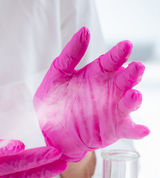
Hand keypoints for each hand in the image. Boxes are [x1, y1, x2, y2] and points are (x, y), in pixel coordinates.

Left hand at [34, 27, 148, 161]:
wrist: (48, 132)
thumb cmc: (53, 101)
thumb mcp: (57, 75)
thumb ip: (71, 54)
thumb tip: (84, 31)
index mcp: (97, 74)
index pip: (111, 60)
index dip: (119, 53)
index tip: (125, 46)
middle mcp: (110, 89)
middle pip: (126, 79)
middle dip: (133, 73)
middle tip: (135, 67)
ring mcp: (114, 109)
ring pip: (130, 102)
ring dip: (134, 99)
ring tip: (133, 96)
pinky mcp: (115, 129)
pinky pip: (129, 129)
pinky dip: (137, 130)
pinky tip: (141, 130)